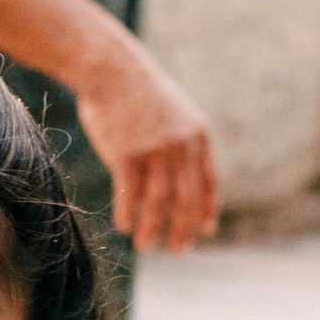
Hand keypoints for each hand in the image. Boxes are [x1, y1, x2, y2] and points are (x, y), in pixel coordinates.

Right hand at [74, 47, 218, 253]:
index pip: (209, 183)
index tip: (204, 231)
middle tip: (179, 251)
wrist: (110, 68)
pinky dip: (127, 215)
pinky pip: (129, 195)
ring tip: (146, 247)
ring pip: (157, 203)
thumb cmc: (137, 92)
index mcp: (198, 136)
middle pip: (187, 200)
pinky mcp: (126, 155)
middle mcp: (181, 147)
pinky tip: (124, 227)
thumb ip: (183, 144)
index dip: (206, 210)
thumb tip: (182, 180)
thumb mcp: (174, 112)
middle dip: (183, 230)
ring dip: (152, 230)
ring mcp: (155, 151)